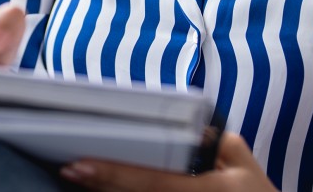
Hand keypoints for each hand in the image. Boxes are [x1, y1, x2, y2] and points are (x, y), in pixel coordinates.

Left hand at [59, 133, 276, 191]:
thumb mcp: (242, 162)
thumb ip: (214, 140)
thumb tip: (181, 125)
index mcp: (203, 191)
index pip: (150, 181)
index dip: (113, 172)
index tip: (79, 164)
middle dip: (101, 182)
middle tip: (70, 168)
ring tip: (80, 176)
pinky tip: (105, 187)